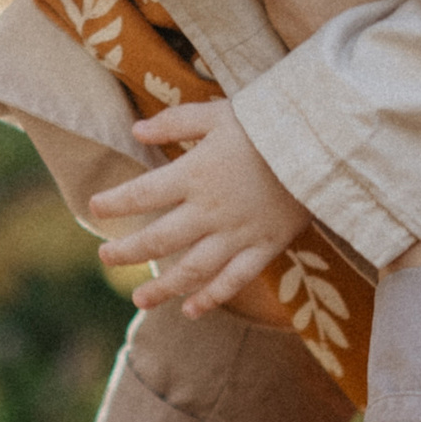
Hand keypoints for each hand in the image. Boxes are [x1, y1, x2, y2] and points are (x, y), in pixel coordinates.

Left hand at [87, 99, 308, 316]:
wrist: (325, 141)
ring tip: (140, 299)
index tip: (95, 207)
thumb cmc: (270, 120)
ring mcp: (238, 233)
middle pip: (159, 240)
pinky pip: (235, 279)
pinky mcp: (265, 246)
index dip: (115, 203)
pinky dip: (213, 297)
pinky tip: (192, 310)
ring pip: (192, 269)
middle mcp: (210, 210)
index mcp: (195, 174)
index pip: (142, 194)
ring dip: (163, 287)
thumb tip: (136, 130)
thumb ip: (176, 122)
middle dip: (128, 252)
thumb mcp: (219, 112)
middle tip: (106, 258)